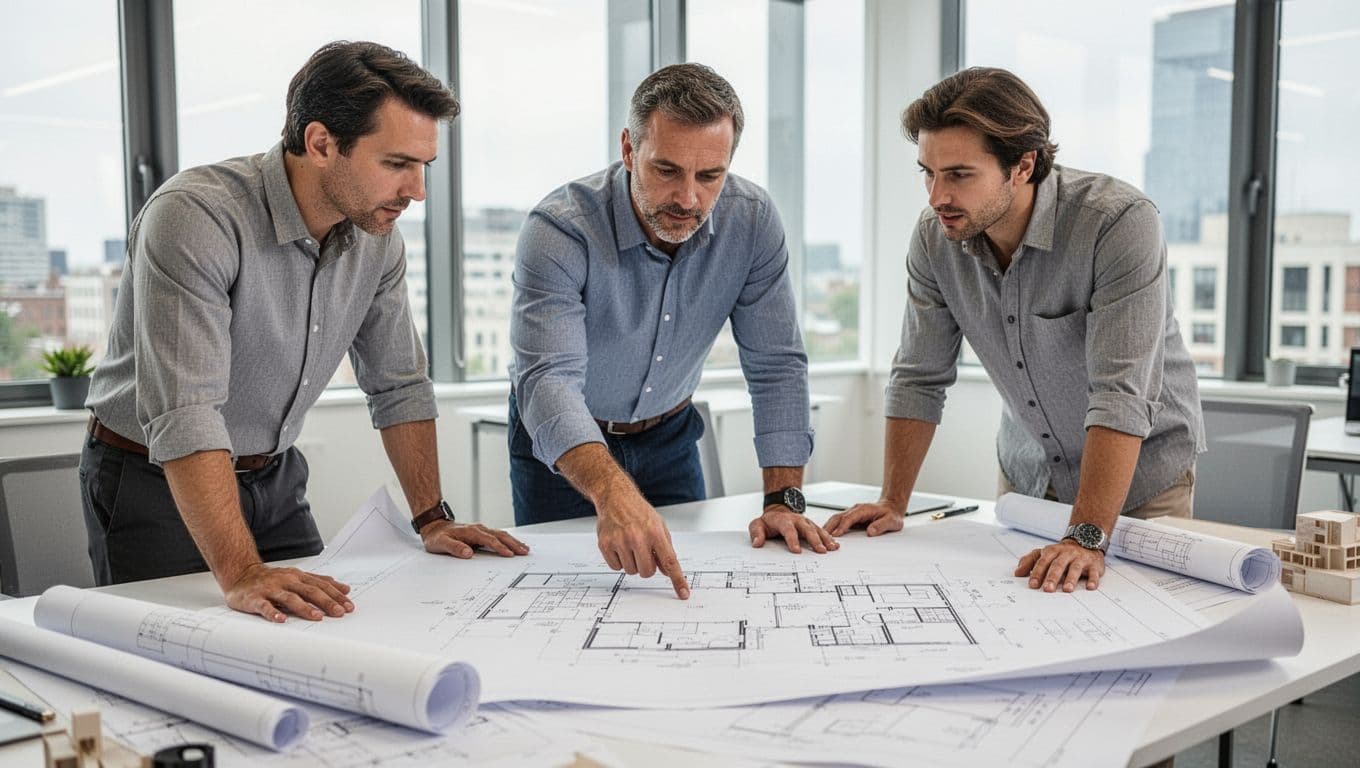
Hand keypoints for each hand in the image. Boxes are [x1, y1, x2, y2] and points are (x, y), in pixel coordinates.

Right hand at [225, 563, 353, 622]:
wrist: (241, 574)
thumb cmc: (273, 579)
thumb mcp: (298, 577)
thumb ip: (320, 582)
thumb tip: (345, 588)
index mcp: (298, 577)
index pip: (321, 586)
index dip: (336, 595)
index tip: (349, 606)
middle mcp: (286, 581)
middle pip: (310, 591)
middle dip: (326, 602)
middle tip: (339, 613)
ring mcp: (270, 589)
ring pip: (290, 598)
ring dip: (304, 608)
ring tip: (317, 617)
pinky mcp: (255, 598)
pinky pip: (264, 606)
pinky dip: (273, 613)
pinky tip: (281, 620)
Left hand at [420, 520, 529, 557]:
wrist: (435, 527)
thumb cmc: (437, 537)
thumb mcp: (441, 543)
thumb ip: (454, 548)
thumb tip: (468, 553)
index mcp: (471, 531)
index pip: (489, 540)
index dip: (500, 547)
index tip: (509, 554)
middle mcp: (478, 529)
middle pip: (500, 535)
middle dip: (513, 543)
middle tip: (524, 551)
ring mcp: (481, 530)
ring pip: (501, 534)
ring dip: (513, 541)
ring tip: (524, 548)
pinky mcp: (481, 533)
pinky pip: (498, 536)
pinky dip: (508, 540)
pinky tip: (514, 544)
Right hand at [596, 496, 689, 598]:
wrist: (615, 497)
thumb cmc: (638, 511)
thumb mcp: (658, 526)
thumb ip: (665, 549)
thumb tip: (667, 571)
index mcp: (655, 532)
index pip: (669, 562)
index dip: (678, 580)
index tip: (683, 593)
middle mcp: (637, 537)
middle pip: (647, 572)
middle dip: (646, 566)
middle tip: (642, 552)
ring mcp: (620, 541)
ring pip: (631, 571)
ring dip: (632, 563)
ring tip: (629, 545)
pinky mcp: (605, 545)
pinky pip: (615, 567)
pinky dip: (618, 561)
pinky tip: (618, 545)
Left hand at [749, 507, 838, 552]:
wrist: (778, 511)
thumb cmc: (769, 522)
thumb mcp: (757, 525)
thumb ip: (756, 533)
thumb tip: (757, 543)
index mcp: (783, 520)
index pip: (788, 529)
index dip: (792, 540)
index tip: (796, 551)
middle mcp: (797, 520)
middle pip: (807, 529)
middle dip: (814, 540)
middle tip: (820, 551)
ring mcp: (806, 522)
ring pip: (817, 529)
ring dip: (825, 539)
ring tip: (832, 548)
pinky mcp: (812, 526)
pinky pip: (822, 531)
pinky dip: (829, 537)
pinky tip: (835, 544)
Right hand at [824, 500, 906, 536]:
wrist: (891, 508)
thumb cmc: (891, 515)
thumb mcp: (891, 521)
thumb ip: (881, 526)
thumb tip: (870, 532)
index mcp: (863, 509)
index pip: (849, 518)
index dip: (842, 527)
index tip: (836, 535)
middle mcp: (855, 510)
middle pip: (838, 517)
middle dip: (829, 527)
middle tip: (823, 538)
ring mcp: (852, 513)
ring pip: (836, 519)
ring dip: (828, 528)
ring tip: (821, 538)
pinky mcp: (851, 518)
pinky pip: (838, 522)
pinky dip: (831, 528)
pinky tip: (827, 535)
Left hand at [1014, 540, 1104, 591]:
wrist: (1085, 540)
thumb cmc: (1061, 552)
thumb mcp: (1044, 553)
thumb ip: (1029, 561)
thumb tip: (1017, 573)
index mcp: (1052, 551)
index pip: (1043, 561)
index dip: (1037, 573)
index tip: (1032, 584)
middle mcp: (1066, 554)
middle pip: (1058, 565)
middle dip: (1052, 577)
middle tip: (1048, 589)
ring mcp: (1080, 558)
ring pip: (1075, 568)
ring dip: (1071, 578)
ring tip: (1067, 589)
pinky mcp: (1093, 564)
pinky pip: (1094, 572)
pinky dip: (1093, 579)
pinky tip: (1090, 587)